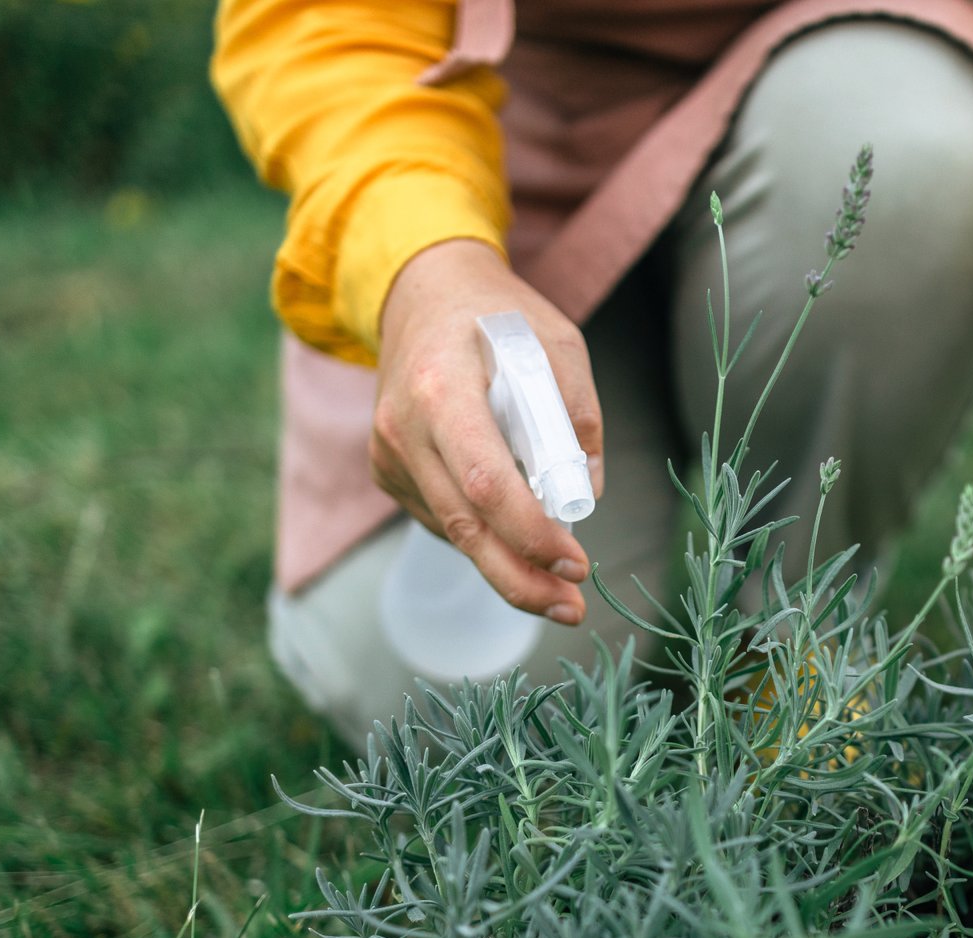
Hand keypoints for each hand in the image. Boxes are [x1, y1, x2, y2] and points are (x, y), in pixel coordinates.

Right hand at [371, 239, 605, 622]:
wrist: (420, 293)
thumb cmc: (497, 317)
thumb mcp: (559, 343)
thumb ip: (580, 415)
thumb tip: (585, 494)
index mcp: (442, 389)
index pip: (487, 484)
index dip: (532, 535)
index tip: (578, 563)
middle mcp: (403, 427)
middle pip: (465, 526)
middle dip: (522, 580)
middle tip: (571, 609)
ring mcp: (388, 453)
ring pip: (454, 533)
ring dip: (508, 568)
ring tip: (558, 589)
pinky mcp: (388, 470)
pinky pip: (444, 519)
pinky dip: (483, 536)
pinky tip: (514, 536)